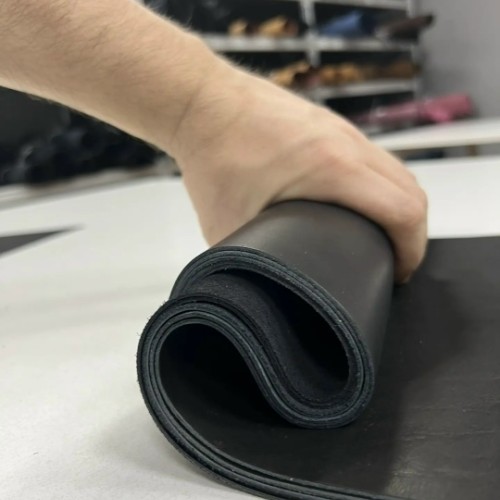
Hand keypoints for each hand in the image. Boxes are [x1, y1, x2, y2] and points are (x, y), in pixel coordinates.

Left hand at [171, 61, 427, 283]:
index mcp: (334, 170)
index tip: (398, 273)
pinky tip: (357, 203)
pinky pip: (373, 157)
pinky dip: (379, 184)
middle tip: (393, 262)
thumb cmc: (213, 159)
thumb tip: (266, 284)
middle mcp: (348, 144)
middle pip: (412, 190)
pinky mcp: (330, 124)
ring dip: (398, 205)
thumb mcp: (229, 227)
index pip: (404, 211)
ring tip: (379, 236)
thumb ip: (254, 261)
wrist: (202, 101)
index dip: (411, 249)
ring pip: (396, 170)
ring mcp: (342, 129)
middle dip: (413, 232)